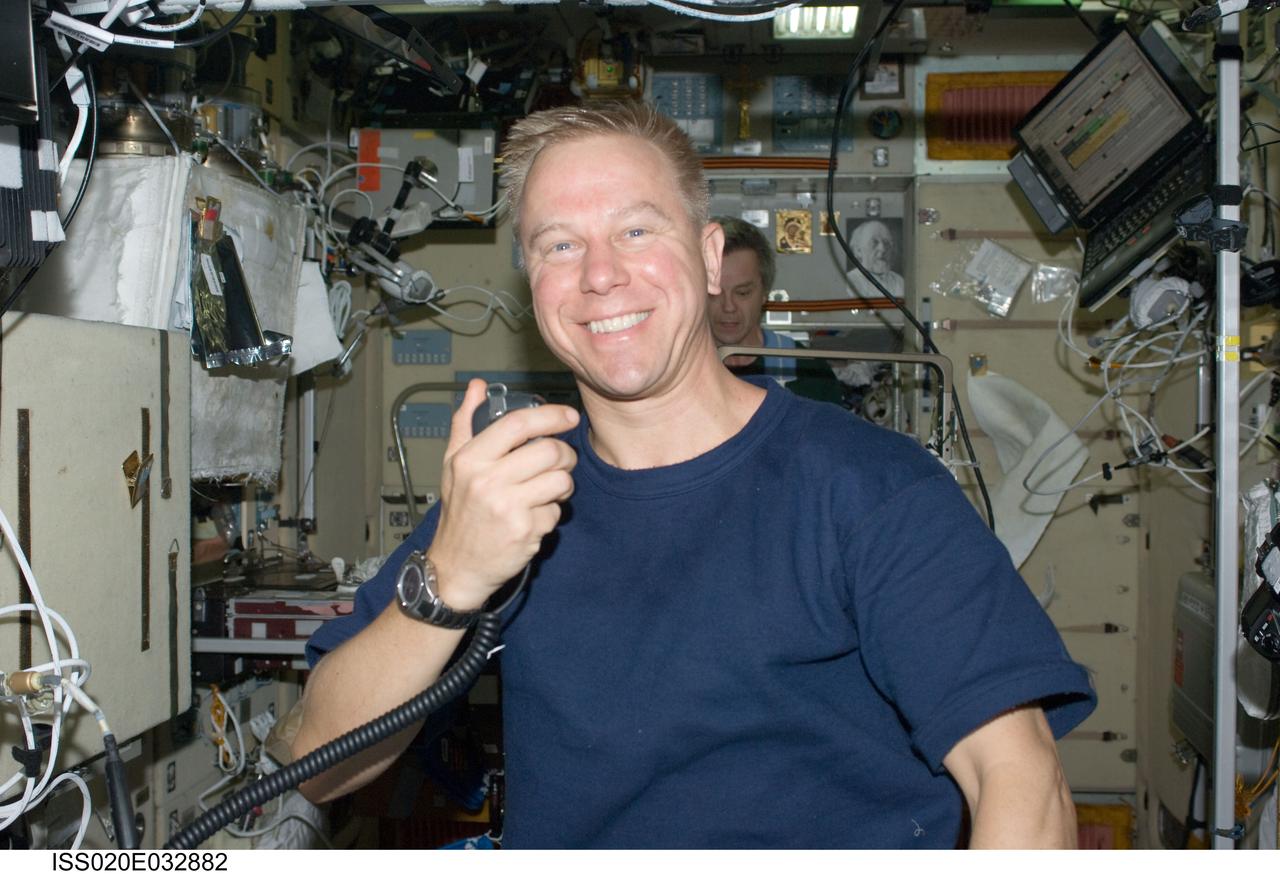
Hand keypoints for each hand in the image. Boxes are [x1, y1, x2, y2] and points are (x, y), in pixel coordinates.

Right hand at [427, 379, 578, 609]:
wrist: (456, 567)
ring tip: (547, 490)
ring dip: (562, 484)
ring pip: (560, 480)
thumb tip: (476, 386)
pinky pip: (556, 511)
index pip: (519, 424)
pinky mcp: (525, 532)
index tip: (567, 416)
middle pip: (549, 451)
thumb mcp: (453, 464)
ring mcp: (507, 508)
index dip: (551, 415)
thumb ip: (465, 422)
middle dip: (564, 455)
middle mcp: (487, 481)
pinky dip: (551, 514)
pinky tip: (533, 518)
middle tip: (559, 462)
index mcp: (470, 459)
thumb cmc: (459, 512)